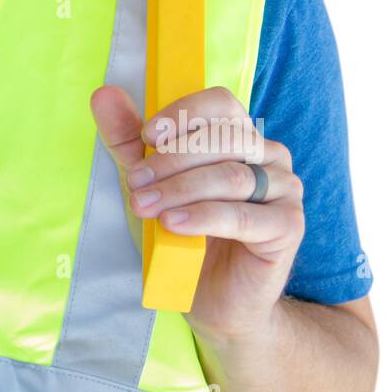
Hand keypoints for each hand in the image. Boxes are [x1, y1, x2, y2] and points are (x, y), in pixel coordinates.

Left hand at [89, 84, 304, 343]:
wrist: (212, 297)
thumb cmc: (182, 231)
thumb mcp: (149, 181)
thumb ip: (128, 139)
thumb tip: (103, 94)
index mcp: (239, 134)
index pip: (220, 104)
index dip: (183, 114)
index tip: (147, 136)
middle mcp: (268, 155)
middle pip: (225, 138)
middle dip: (173, 160)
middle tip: (135, 182)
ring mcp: (283, 189)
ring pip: (232, 176)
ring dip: (181, 189)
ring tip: (146, 206)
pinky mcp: (288, 227)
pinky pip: (245, 216)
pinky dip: (205, 217)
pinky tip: (174, 224)